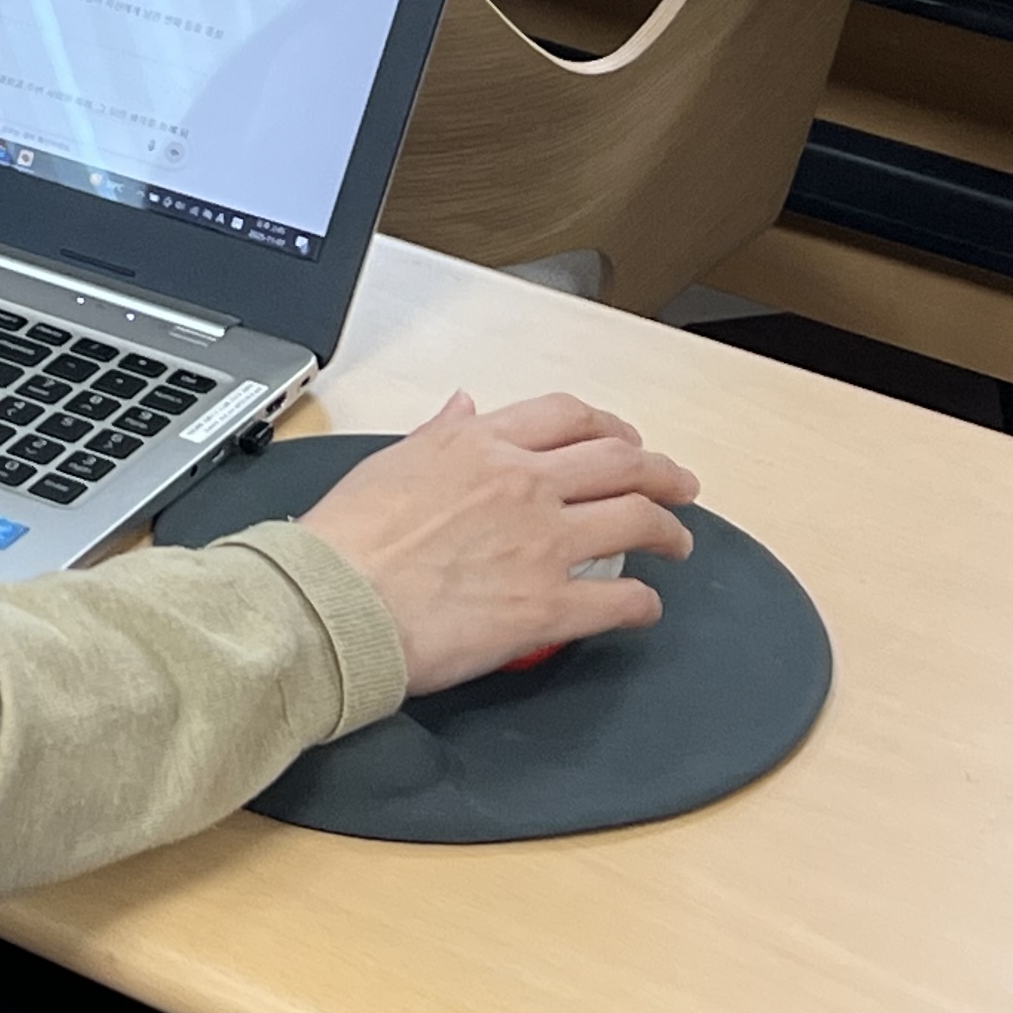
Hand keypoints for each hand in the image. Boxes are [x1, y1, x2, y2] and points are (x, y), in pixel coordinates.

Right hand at [294, 391, 699, 695]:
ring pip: (637, 522)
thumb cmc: (346, 538)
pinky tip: (644, 607)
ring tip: (677, 542)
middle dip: (661, 473)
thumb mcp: (389, 463)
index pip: (567, 417)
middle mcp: (524, 484)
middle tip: (679, 487)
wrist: (334, 600)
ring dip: (668, 531)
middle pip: (621, 464)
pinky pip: (620, 601)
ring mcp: (543, 544)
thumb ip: (437, 433)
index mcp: (482, 445)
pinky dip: (642, 603)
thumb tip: (463, 406)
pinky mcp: (548, 606)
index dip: (608, 427)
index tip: (623, 441)